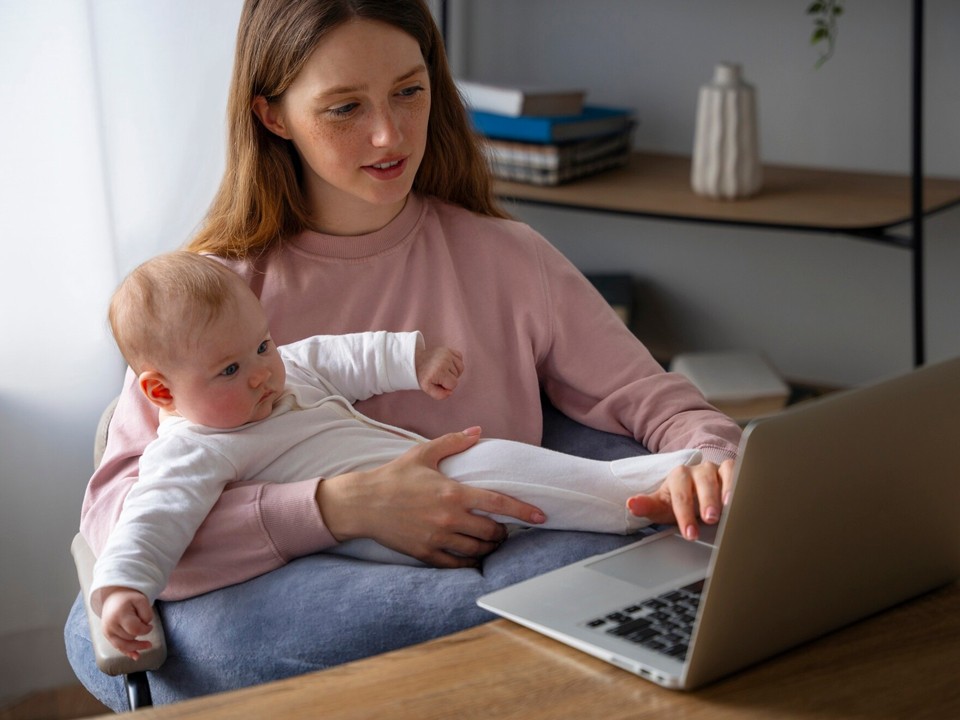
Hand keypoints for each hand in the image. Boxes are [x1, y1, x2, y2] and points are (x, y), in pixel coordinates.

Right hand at [99, 587, 153, 659]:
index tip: (150, 626)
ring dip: (136, 646)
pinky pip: (117, 647)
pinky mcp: (107, 636)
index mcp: (119, 614)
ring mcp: (107, 632)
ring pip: (123, 645)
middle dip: (140, 634)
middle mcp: (110, 625)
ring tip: (148, 645)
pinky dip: (127, 652)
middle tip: (146, 628)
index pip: (135, 629)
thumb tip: (145, 627)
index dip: (145, 630)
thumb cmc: (129, 599)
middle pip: (129, 637)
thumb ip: (146, 613)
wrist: (113, 597)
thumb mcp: (141, 600)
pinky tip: (136, 656)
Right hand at [317, 427, 544, 567]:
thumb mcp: (423, 453)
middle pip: (492, 531)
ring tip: (489, 540)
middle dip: (503, 532)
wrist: (362, 503)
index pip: (498, 503)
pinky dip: (470, 561)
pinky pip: (457, 564)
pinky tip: (472, 555)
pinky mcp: (426, 554)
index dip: (523, 511)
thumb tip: (479, 432)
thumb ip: (454, 442)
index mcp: (453, 492)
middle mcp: (449, 518)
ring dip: (489, 546)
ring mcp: (438, 538)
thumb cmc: (393, 476)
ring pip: (477, 550)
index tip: (540, 516)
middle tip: (503, 528)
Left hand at [415, 346, 463, 399]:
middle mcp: (445, 360)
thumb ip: (439, 395)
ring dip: (454, 371)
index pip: (454, 384)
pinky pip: (460, 358)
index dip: (447, 386)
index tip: (438, 381)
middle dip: (450, 378)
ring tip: (444, 370)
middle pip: (457, 376)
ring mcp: (448, 353)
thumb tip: (450, 392)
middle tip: (439, 375)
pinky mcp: (449, 349)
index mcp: (440, 371)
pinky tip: (448, 364)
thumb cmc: (423, 375)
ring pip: (461, 367)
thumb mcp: (427, 388)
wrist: (417, 360)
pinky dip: (456, 362)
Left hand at [626, 458, 734, 540]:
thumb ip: (647, 507)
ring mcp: (716, 469)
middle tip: (710, 519)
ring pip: (723, 474)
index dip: (684, 515)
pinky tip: (743, 497)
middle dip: (706, 501)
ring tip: (728, 508)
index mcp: (678, 477)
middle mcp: (698, 471)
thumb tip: (631, 504)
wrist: (696, 494)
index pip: (680, 495)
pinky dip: (741, 481)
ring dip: (726, 490)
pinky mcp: (731, 470)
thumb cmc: (680, 503)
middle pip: (703, 482)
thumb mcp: (664, 507)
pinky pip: (738, 470)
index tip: (690, 533)